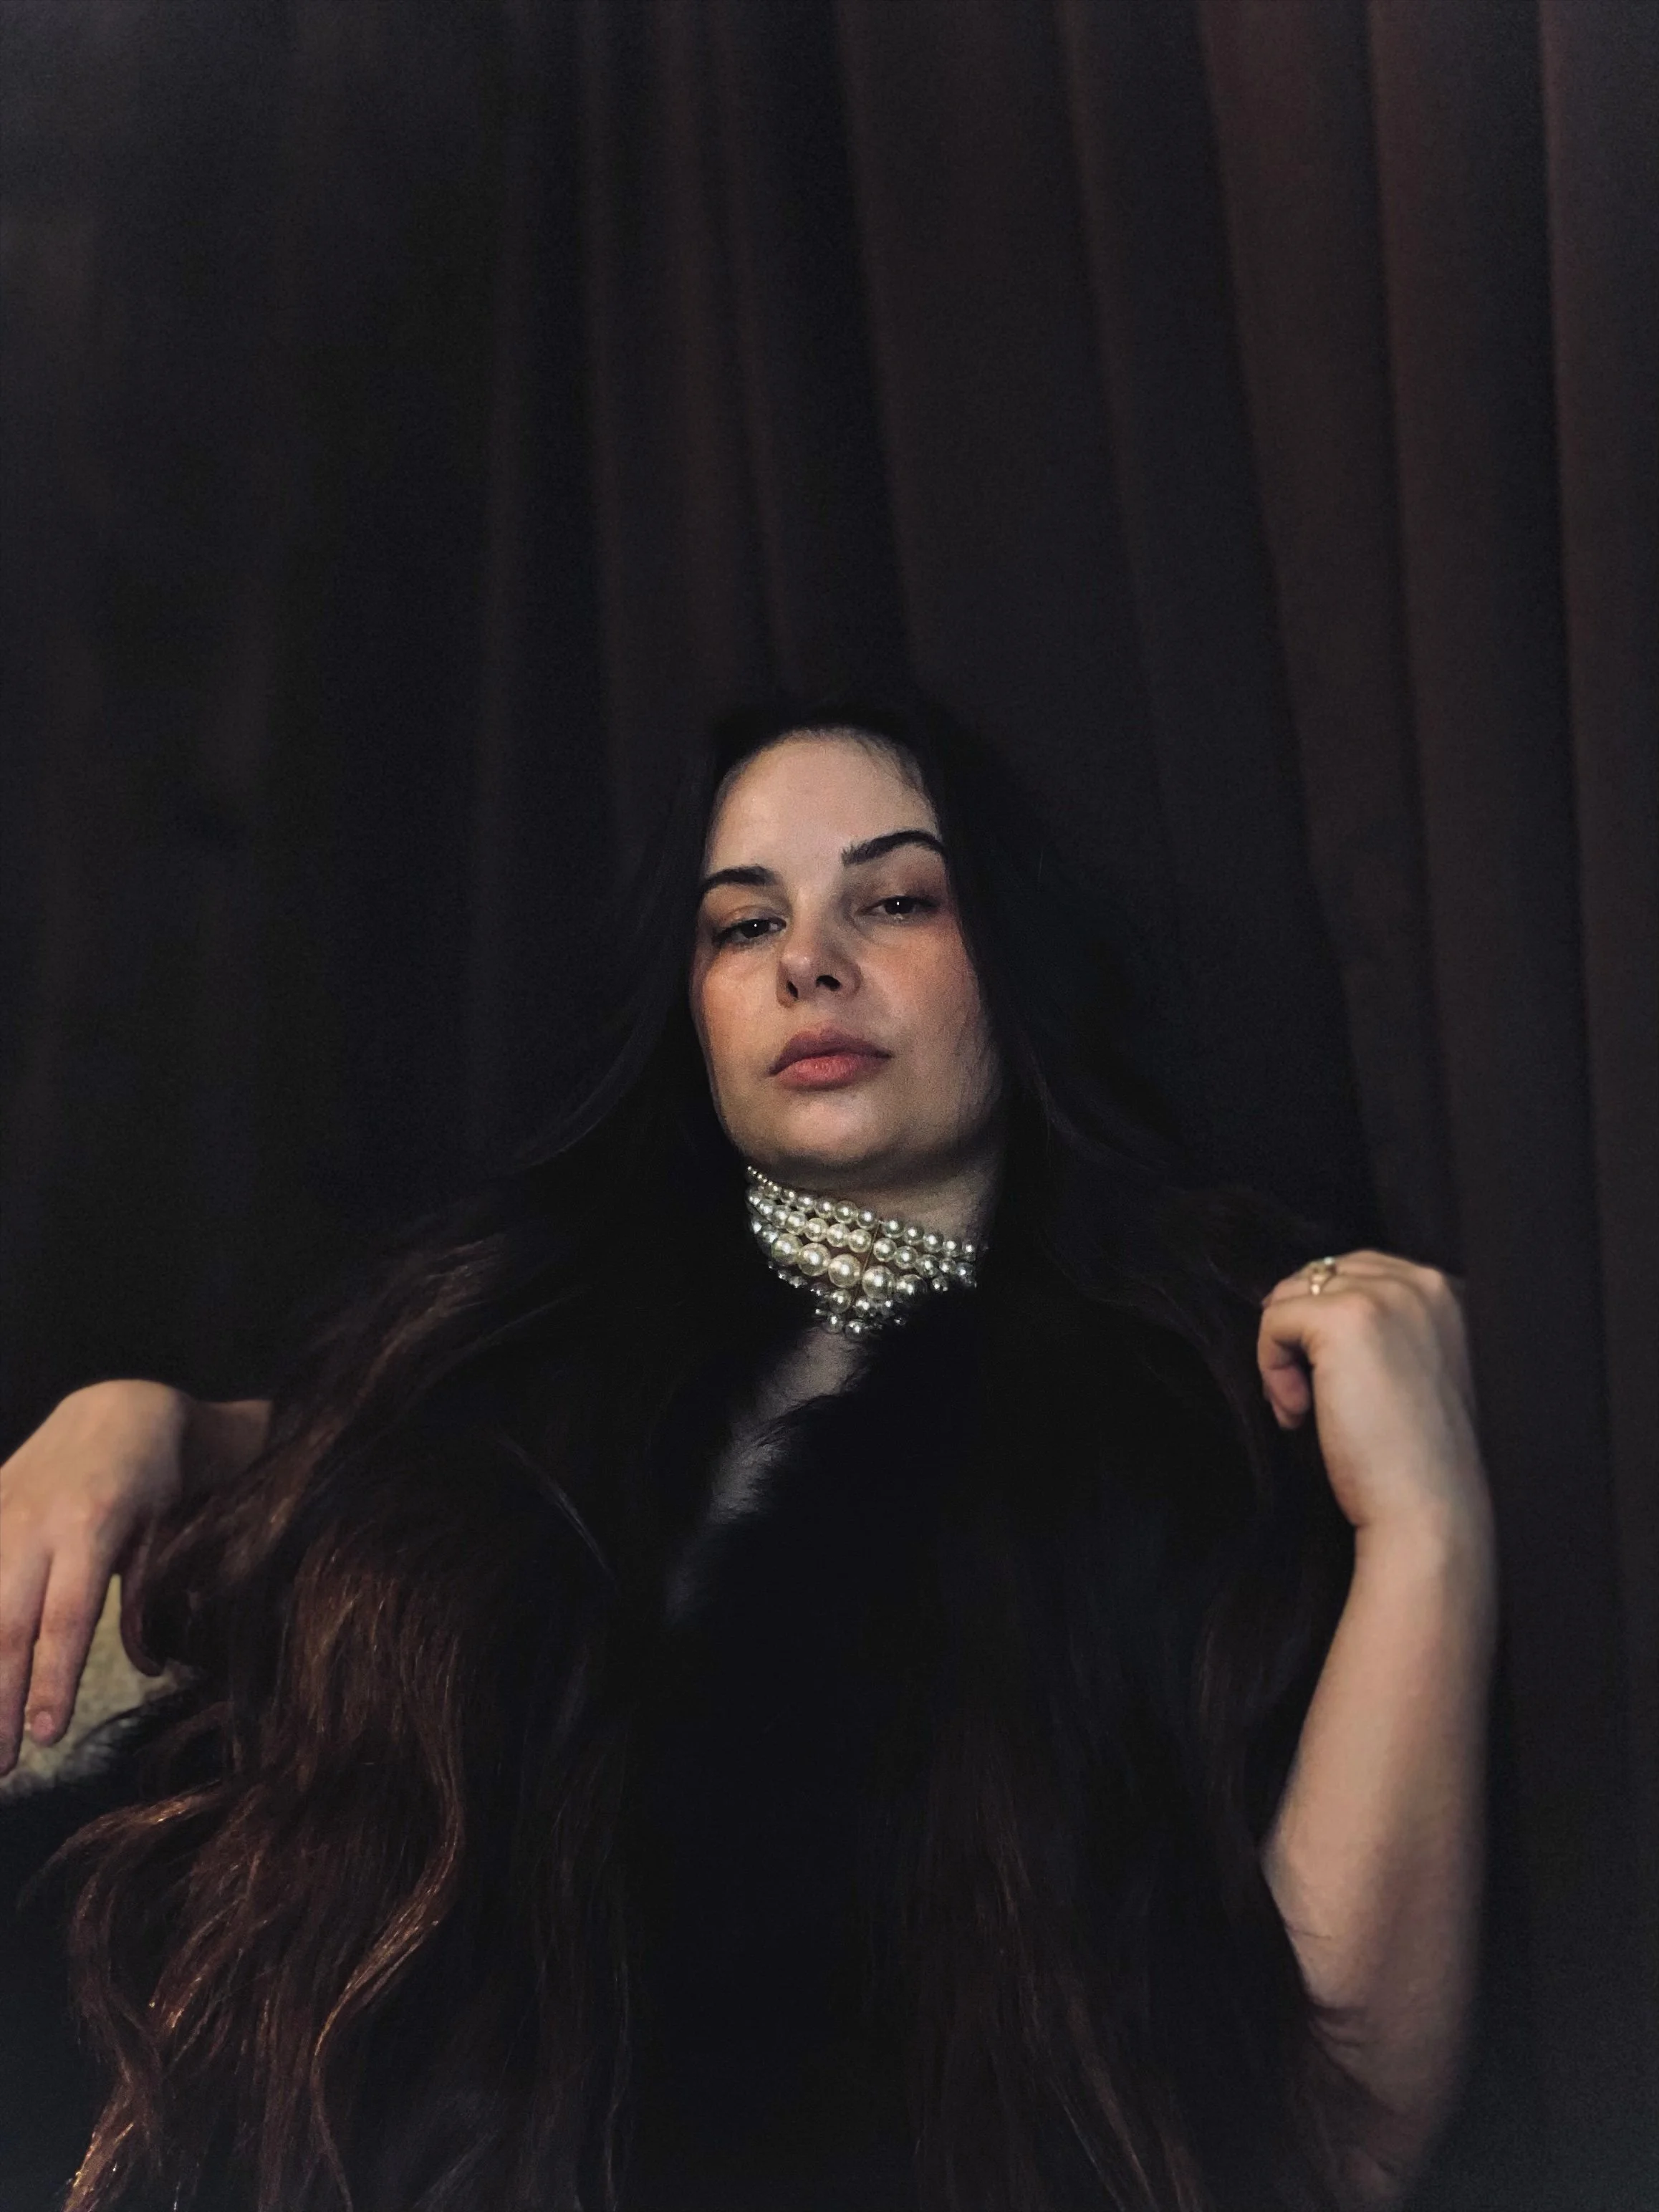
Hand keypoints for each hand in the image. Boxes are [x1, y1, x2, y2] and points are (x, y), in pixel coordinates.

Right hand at [0, 1379, 189, 1773]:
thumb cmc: (151, 1481)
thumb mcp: (166, 1533)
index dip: (52, 1680)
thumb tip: (149, 1668)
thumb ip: (149, 1598)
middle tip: (1, 1766)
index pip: (64, 1620)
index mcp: (89, 1529)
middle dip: (0, 1701)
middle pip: (9, 1627)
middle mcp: (32, 1526)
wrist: (115, 1410)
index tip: (45, 1736)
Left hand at [1258, 1252, 1491, 1544]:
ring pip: (1294, 1297)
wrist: (1430, 1509)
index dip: (1327, 1327)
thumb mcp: (1415, 1371)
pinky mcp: (1345, 1319)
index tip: (1336, 1382)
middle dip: (1303, 1334)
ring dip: (1285, 1352)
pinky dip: (1271, 1367)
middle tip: (1311, 1399)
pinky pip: (1274, 1320)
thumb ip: (1385, 1330)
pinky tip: (1298, 1411)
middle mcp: (1424, 1283)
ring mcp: (1387, 1297)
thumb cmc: (1417, 1457)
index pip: (1360, 1274)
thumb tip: (1304, 1306)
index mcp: (1450, 1293)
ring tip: (1305, 1409)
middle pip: (1322, 1277)